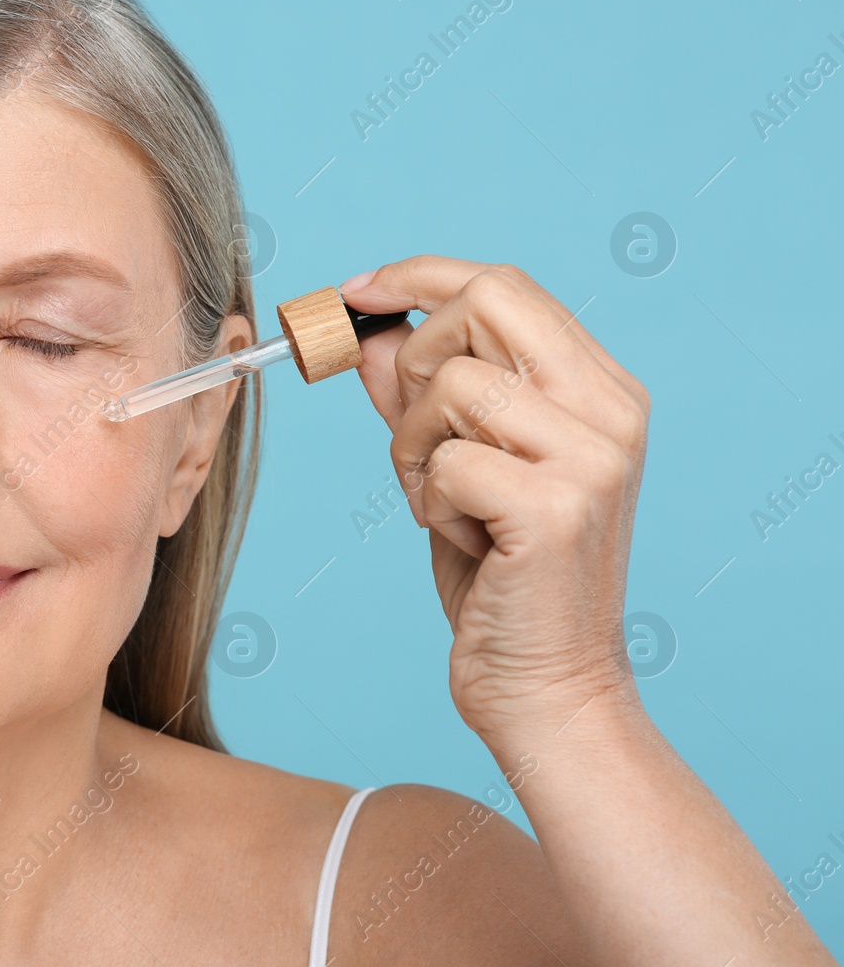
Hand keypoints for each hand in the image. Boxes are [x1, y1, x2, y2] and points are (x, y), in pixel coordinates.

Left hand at [340, 256, 651, 748]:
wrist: (547, 689)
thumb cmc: (502, 579)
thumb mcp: (451, 468)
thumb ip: (417, 397)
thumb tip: (371, 332)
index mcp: (600, 389)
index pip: (504, 285)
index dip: (418, 276)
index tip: (354, 294)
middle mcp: (611, 410)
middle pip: (479, 306)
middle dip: (413, 361)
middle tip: (415, 437)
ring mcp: (592, 456)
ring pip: (449, 386)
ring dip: (413, 448)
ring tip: (443, 505)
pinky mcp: (556, 508)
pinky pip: (442, 460)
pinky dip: (427, 500)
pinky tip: (464, 541)